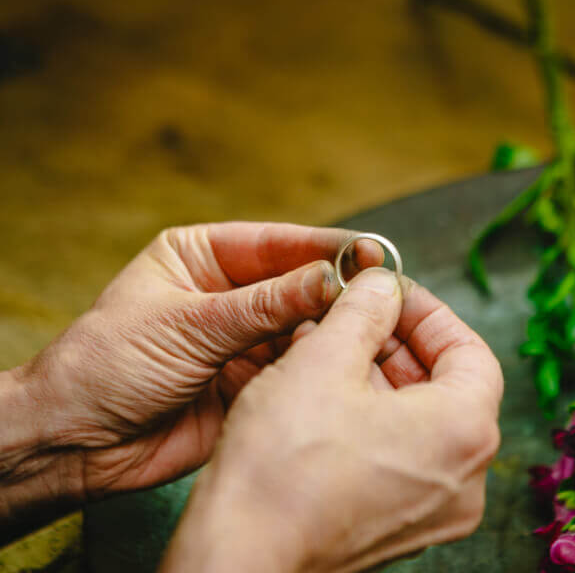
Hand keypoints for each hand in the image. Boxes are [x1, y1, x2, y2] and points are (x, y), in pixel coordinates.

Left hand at [0, 222, 381, 520]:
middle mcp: (228, 295)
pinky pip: (296, 367)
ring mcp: (242, 339)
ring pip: (303, 327)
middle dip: (337, 289)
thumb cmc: (107, 366)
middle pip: (298, 283)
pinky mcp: (252, 381)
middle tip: (383, 293)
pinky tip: (345, 362)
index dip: (325, 247)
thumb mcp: (187, 323)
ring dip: (332, 328)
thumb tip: (329, 278)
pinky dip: (319, 365)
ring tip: (373, 328)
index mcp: (203, 257)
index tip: (371, 252)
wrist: (77, 445)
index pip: (277, 243)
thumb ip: (264, 304)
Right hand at [160, 268, 503, 572]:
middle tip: (354, 315)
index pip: (468, 350)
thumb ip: (363, 310)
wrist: (239, 558)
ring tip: (329, 349)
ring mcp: (435, 510)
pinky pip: (402, 455)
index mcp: (464, 432)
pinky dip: (374, 419)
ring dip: (379, 378)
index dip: (426, 311)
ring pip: (421, 420)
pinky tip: (326, 396)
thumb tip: (380, 284)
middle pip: (446, 385)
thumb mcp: (322, 361)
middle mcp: (465, 479)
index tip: (388, 292)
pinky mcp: (401, 527)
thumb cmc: (282, 467)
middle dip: (396, 342)